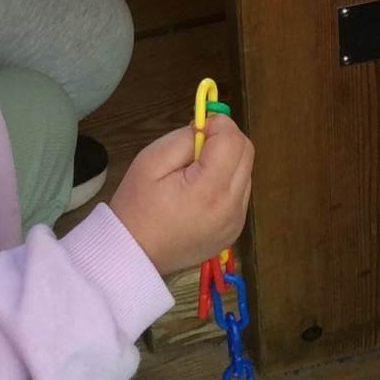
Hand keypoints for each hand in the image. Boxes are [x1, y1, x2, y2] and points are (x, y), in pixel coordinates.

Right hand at [109, 113, 252, 273]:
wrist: (133, 255)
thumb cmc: (136, 206)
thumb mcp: (151, 160)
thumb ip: (185, 138)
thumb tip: (208, 128)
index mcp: (210, 190)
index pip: (233, 140)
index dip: (216, 124)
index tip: (195, 129)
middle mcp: (232, 208)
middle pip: (246, 152)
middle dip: (224, 139)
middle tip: (195, 147)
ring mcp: (236, 222)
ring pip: (245, 171)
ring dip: (227, 161)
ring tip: (195, 172)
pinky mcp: (234, 231)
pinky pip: (240, 192)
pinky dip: (227, 182)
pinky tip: (201, 191)